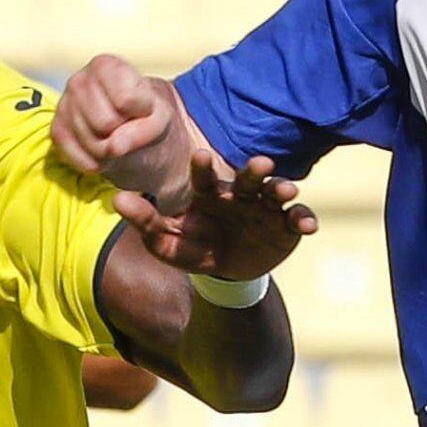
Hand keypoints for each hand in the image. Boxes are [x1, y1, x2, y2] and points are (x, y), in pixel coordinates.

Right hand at [56, 53, 191, 198]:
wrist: (131, 130)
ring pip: (94, 144)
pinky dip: (99, 163)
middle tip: (126, 126)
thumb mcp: (160, 118)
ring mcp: (63, 106)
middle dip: (123, 133)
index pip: (126, 99)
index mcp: (105, 65)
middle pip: (106, 123)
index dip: (141, 111)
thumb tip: (114, 147)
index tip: (142, 108)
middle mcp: (78, 81)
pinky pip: (82, 159)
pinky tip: (102, 150)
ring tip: (115, 137)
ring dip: (112, 151)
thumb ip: (145, 128)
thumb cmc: (145, 115)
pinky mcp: (56, 132)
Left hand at [124, 155, 314, 281]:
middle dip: (254, 170)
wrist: (227, 271)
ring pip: (275, 192)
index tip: (201, 155)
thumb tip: (118, 200)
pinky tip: (308, 225)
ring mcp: (264, 209)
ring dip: (281, 189)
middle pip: (247, 178)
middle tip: (261, 164)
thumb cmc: (194, 248)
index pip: (205, 177)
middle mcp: (239, 195)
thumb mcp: (167, 243)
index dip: (204, 167)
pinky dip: (304, 219)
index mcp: (210, 194)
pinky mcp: (285, 226)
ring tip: (286, 191)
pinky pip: (297, 219)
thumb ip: (146, 222)